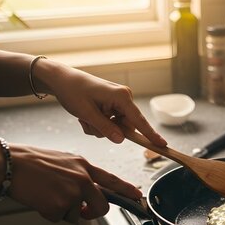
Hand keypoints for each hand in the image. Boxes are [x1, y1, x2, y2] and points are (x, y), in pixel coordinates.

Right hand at [7, 143, 139, 221]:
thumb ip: (78, 175)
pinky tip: (40, 199)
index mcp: (84, 166)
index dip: (126, 190)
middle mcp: (82, 179)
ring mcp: (72, 193)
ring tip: (47, 194)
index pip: (112, 180)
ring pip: (76, 215)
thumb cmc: (30, 161)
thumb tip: (86, 193)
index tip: (137, 196)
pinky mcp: (59, 206)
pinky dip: (49, 214)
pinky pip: (59, 219)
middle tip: (82, 212)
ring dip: (62, 211)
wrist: (9, 164)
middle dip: (92, 213)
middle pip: (102, 207)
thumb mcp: (63, 161)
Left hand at [32, 59, 166, 145]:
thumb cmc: (72, 92)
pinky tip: (86, 116)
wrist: (61, 79)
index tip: (163, 145)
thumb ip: (105, 128)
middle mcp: (124, 97)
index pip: (139, 121)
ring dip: (99, 128)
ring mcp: (118, 101)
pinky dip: (98, 123)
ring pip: (116, 126)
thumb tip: (121, 140)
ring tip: (84, 118)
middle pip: (125, 127)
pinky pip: (110, 122)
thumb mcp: (87, 113)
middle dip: (107, 131)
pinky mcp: (112, 103)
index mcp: (121, 97)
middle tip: (88, 123)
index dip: (150, 135)